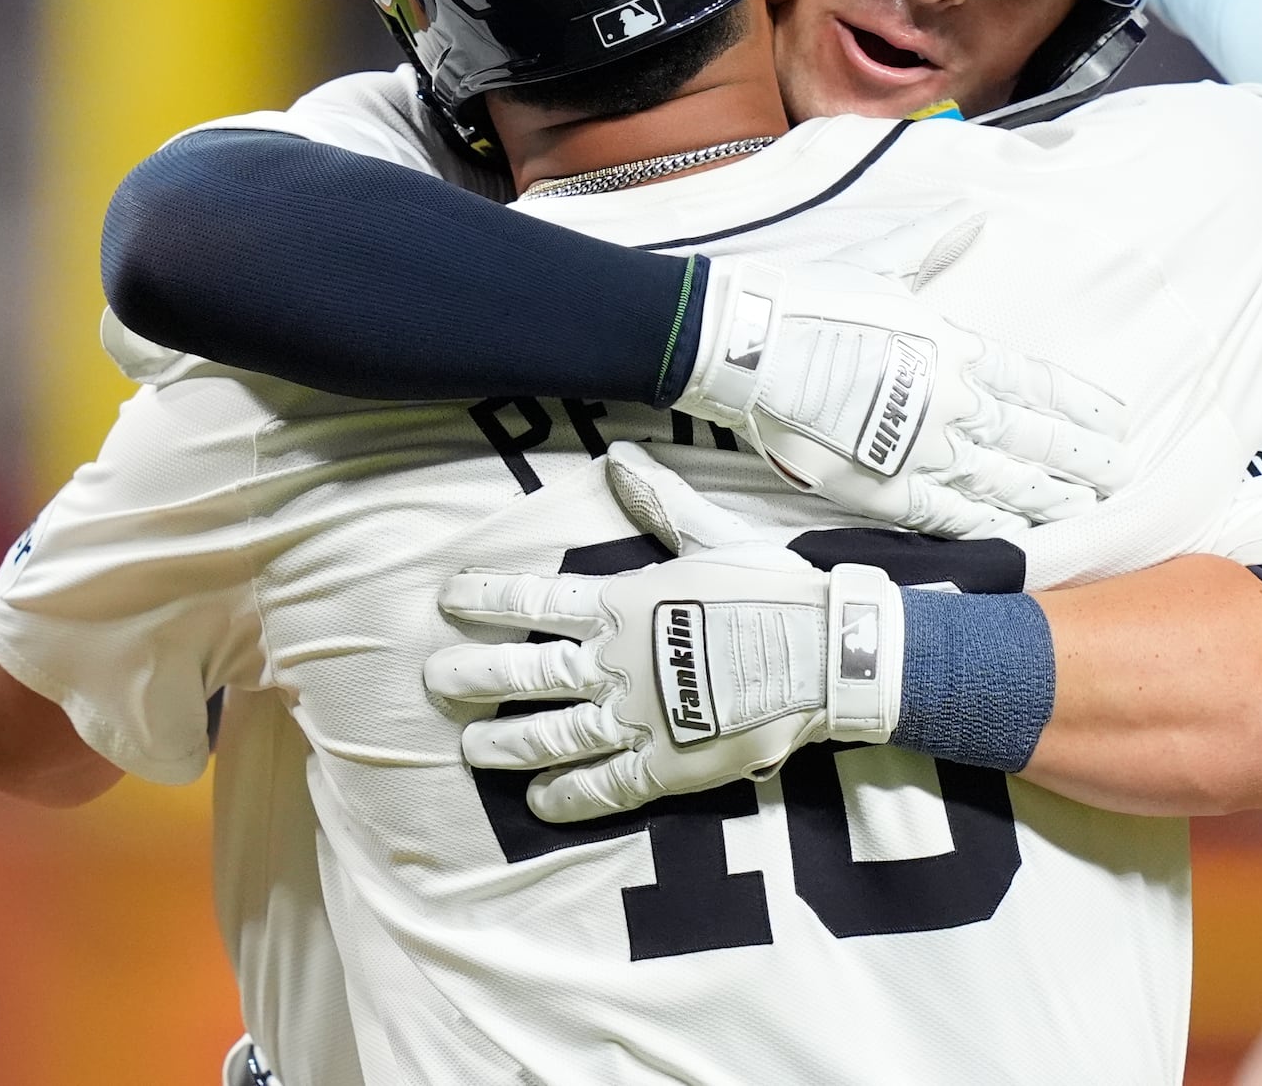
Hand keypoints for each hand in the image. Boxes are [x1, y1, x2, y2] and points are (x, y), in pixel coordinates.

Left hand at [427, 445, 905, 822]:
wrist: (825, 653)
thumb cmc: (774, 588)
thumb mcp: (713, 536)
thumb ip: (662, 505)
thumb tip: (620, 458)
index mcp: (623, 602)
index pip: (536, 599)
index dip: (487, 598)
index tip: (447, 599)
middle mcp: (615, 661)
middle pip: (525, 671)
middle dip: (475, 676)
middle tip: (436, 684)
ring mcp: (636, 718)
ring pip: (552, 734)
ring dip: (507, 742)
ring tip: (472, 750)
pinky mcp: (666, 765)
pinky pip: (604, 787)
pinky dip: (569, 797)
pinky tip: (540, 803)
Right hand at [673, 210, 1123, 537]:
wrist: (748, 346)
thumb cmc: (811, 298)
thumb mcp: (884, 260)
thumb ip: (935, 242)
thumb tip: (973, 215)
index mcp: (957, 348)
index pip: (1038, 384)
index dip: (1080, 407)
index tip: (1115, 422)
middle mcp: (953, 402)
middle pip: (1036, 439)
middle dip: (1082, 459)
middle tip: (1122, 476)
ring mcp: (923, 451)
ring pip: (1004, 482)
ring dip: (1048, 497)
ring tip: (1085, 510)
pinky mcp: (885, 490)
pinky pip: (950, 517)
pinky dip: (988, 529)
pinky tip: (1021, 539)